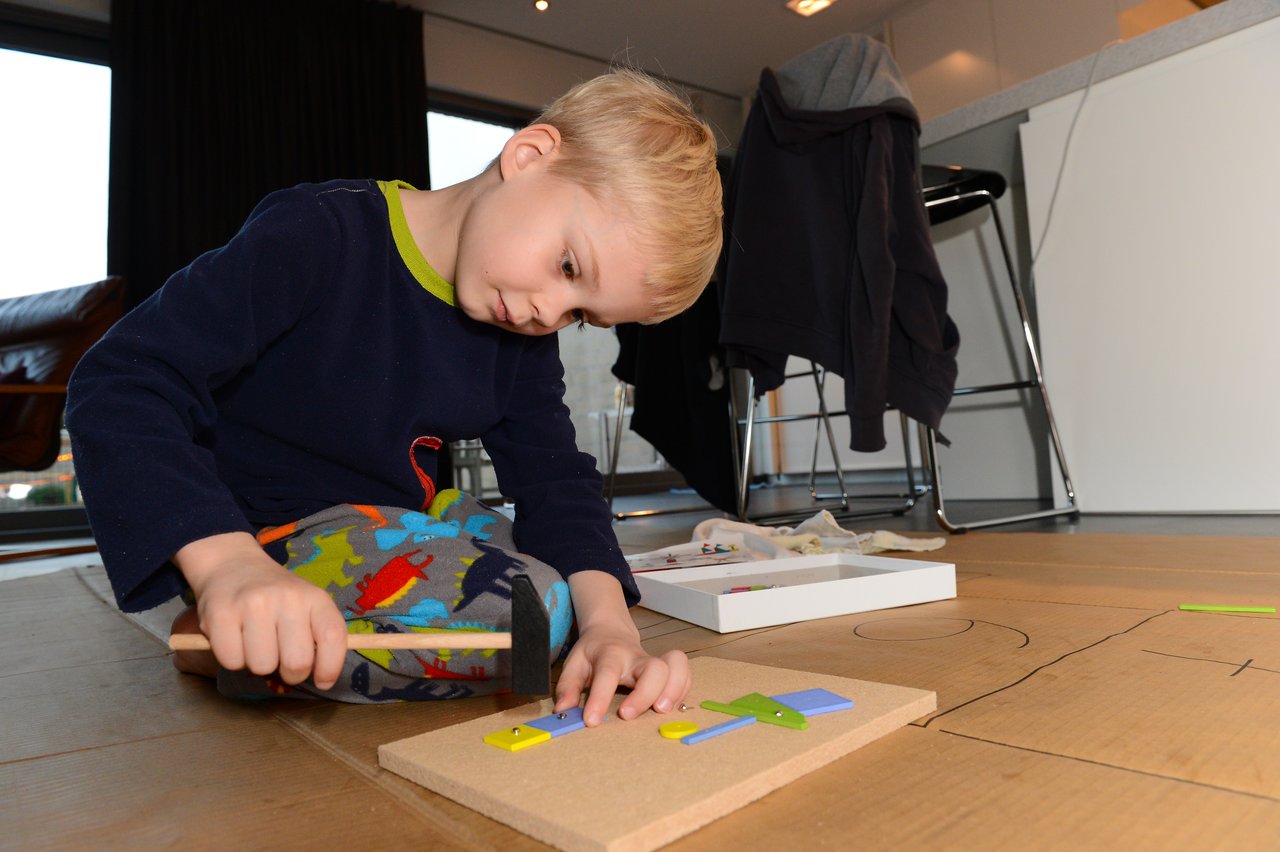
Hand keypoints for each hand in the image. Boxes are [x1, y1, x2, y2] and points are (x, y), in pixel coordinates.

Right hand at [173, 532, 347, 688]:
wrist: (232, 565)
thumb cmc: (275, 596)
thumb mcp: (307, 605)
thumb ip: (320, 635)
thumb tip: (324, 677)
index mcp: (314, 598)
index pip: (332, 638)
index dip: (330, 668)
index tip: (322, 681)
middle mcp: (287, 598)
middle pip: (297, 663)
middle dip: (289, 673)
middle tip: (280, 659)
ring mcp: (253, 604)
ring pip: (262, 667)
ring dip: (257, 664)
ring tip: (254, 642)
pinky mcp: (221, 615)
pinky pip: (231, 661)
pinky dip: (232, 659)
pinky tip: (234, 639)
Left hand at [553, 570, 691, 725]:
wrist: (611, 631)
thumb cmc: (594, 653)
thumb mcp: (574, 664)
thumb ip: (568, 687)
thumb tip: (563, 712)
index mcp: (610, 655)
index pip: (607, 674)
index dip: (600, 698)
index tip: (592, 721)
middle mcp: (636, 657)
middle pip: (653, 667)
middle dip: (645, 693)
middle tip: (629, 715)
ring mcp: (655, 662)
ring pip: (676, 666)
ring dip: (674, 690)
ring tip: (661, 711)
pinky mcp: (668, 669)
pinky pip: (685, 675)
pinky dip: (683, 691)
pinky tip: (671, 707)